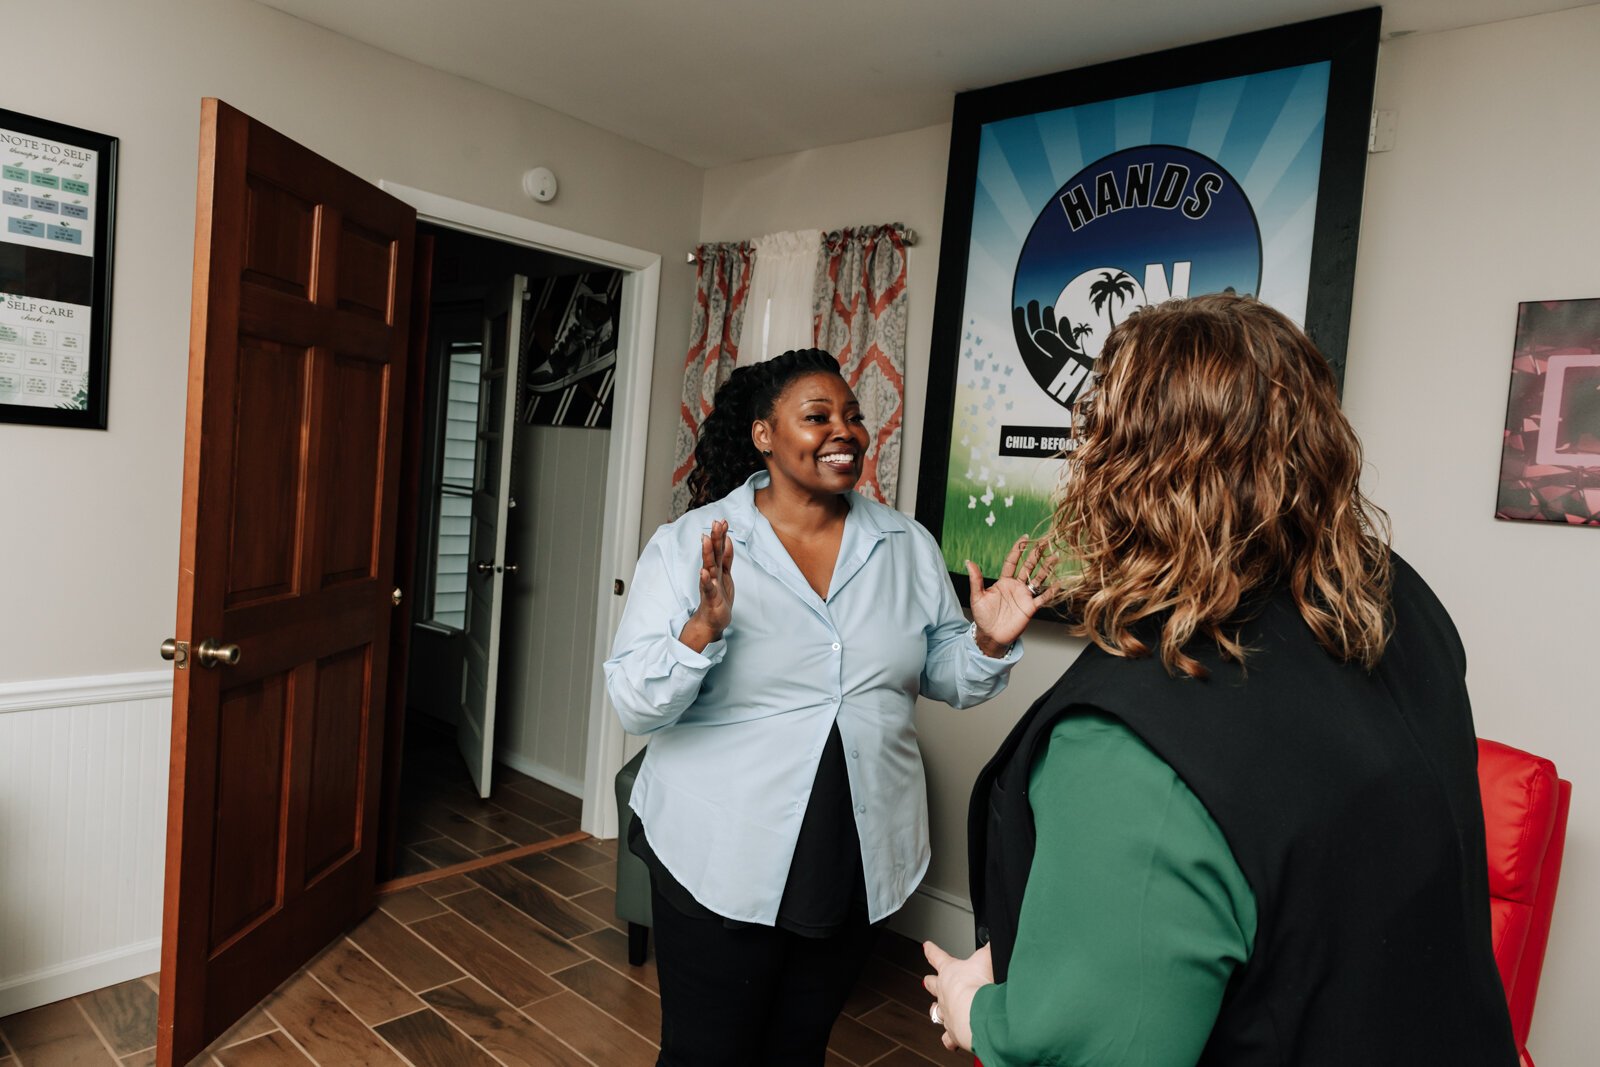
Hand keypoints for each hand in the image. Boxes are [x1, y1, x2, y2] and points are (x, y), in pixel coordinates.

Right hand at [679, 520, 732, 651]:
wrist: (712, 620)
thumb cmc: (718, 596)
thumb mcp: (726, 574)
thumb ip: (726, 557)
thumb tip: (727, 539)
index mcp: (717, 568)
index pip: (720, 549)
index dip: (721, 535)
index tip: (722, 521)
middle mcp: (711, 574)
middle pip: (713, 554)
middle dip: (714, 538)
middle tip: (715, 523)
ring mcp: (709, 585)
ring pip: (709, 567)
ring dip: (707, 554)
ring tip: (706, 540)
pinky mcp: (710, 598)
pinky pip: (707, 588)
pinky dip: (705, 581)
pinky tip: (703, 572)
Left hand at [923, 941, 993, 1052]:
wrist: (976, 1011)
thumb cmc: (978, 984)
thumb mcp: (986, 958)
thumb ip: (990, 948)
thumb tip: (995, 938)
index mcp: (950, 971)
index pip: (937, 957)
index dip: (932, 951)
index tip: (926, 946)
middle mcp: (944, 992)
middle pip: (932, 984)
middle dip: (929, 981)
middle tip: (925, 980)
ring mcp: (947, 1012)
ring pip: (936, 1011)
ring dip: (936, 1010)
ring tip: (935, 1011)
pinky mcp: (953, 1031)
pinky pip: (948, 1038)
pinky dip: (949, 1039)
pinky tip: (951, 1041)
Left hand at [966, 536, 1054, 654]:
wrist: (991, 636)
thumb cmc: (983, 617)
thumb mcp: (977, 596)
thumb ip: (975, 579)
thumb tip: (968, 562)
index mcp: (1004, 581)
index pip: (1012, 561)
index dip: (1018, 550)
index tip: (1025, 538)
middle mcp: (1016, 586)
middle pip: (1028, 567)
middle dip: (1036, 554)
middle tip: (1044, 542)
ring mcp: (1024, 596)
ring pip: (1038, 579)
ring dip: (1047, 568)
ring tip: (1055, 557)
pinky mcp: (1030, 608)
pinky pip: (1043, 597)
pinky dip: (1051, 591)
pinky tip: (1058, 582)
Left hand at [1013, 300, 1092, 399]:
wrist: (1089, 392)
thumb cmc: (1073, 379)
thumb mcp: (1059, 359)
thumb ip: (1049, 345)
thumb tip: (1037, 333)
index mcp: (1040, 360)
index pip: (1026, 339)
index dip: (1022, 324)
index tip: (1020, 310)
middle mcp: (1047, 358)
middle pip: (1037, 335)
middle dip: (1034, 319)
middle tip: (1033, 303)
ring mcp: (1059, 358)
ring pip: (1050, 337)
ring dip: (1048, 323)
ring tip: (1047, 309)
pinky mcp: (1071, 359)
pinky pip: (1064, 343)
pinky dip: (1063, 332)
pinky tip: (1063, 322)